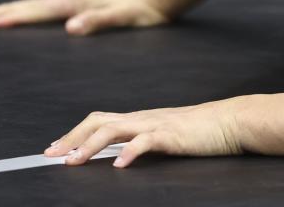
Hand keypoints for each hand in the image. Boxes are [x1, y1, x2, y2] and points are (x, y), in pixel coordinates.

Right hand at [0, 0, 170, 34]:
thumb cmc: (145, 9)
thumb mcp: (122, 17)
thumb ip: (97, 21)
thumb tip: (70, 27)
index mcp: (82, 1)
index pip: (44, 10)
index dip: (19, 16)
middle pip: (40, 3)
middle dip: (14, 9)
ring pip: (49, 2)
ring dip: (27, 7)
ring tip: (7, 10)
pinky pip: (60, 4)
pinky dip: (44, 7)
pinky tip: (46, 11)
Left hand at [44, 100, 242, 167]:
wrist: (232, 120)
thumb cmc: (202, 131)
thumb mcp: (167, 134)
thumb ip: (145, 139)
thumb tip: (123, 154)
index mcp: (141, 119)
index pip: (101, 121)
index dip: (76, 133)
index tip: (56, 148)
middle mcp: (144, 118)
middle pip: (99, 121)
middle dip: (72, 137)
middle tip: (51, 155)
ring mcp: (157, 124)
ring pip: (115, 129)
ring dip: (90, 145)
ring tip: (74, 161)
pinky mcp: (172, 134)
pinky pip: (146, 141)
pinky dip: (130, 152)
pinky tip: (120, 166)